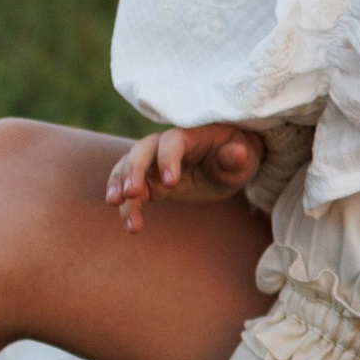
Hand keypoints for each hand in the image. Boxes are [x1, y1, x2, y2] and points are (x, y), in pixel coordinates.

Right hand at [105, 121, 264, 231]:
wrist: (227, 163)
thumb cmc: (236, 156)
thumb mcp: (243, 157)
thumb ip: (236, 157)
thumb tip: (237, 154)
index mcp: (190, 135)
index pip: (172, 142)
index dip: (169, 159)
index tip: (171, 183)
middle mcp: (166, 144)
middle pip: (143, 150)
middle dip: (134, 170)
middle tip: (131, 192)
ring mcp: (154, 162)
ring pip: (129, 168)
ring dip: (119, 184)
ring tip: (116, 205)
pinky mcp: (150, 180)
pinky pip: (130, 187)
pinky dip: (126, 203)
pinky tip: (130, 224)